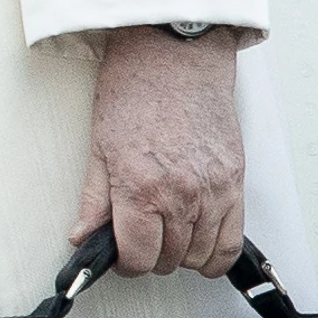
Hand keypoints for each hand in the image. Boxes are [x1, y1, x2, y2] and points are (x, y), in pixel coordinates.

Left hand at [73, 24, 252, 277]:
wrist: (176, 55)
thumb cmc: (137, 90)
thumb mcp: (100, 148)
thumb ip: (94, 202)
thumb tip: (83, 237)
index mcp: (141, 188)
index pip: (138, 258)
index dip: (126, 263)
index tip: (122, 254)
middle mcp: (181, 195)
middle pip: (168, 260)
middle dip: (151, 256)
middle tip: (141, 237)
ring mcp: (213, 191)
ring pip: (201, 256)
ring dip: (182, 254)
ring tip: (168, 235)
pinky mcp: (235, 182)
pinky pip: (234, 240)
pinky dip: (217, 252)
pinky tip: (201, 243)